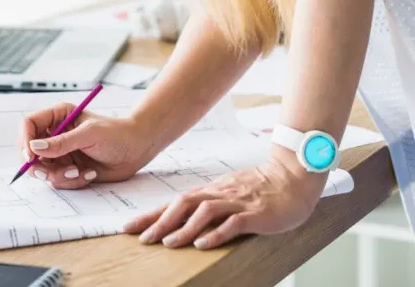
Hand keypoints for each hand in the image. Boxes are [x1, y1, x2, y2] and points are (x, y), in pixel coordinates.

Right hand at [19, 103, 153, 189]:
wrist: (136, 150)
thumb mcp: (89, 134)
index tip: (31, 156)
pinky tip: (89, 174)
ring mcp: (61, 153)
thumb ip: (62, 142)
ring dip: (60, 176)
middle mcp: (56, 134)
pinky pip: (58, 181)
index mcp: (58, 116)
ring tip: (80, 172)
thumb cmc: (116, 134)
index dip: (25, 140)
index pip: (29, 125)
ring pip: (43, 170)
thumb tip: (34, 148)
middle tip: (50, 173)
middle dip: (40, 166)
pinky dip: (72, 181)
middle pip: (30, 151)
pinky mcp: (69, 169)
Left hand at [122, 154, 326, 249]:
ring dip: (184, 228)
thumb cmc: (261, 188)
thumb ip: (210, 205)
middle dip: (160, 221)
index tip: (129, 227)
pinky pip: (233, 223)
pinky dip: (216, 234)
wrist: (293, 177)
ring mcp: (237, 201)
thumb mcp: (230, 194)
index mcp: (212, 192)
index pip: (175, 202)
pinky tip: (203, 244)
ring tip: (168, 243)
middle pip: (183, 204)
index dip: (151, 215)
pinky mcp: (255, 213)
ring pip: (205, 212)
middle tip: (141, 238)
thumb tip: (182, 220)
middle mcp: (220, 194)